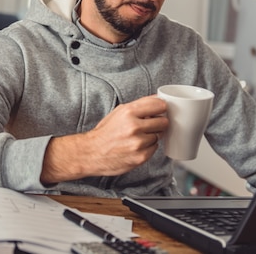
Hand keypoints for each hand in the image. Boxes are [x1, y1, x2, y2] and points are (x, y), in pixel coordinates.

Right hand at [41, 95, 167, 183]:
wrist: (92, 153)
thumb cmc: (105, 132)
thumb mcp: (119, 112)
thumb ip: (139, 105)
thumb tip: (158, 99)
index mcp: (129, 112)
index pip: (159, 105)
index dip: (161, 108)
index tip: (160, 110)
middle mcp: (134, 127)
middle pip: (163, 121)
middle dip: (158, 123)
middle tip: (149, 125)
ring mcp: (138, 143)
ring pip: (159, 136)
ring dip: (152, 136)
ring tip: (138, 137)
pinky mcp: (141, 157)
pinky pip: (154, 148)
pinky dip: (148, 147)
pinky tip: (136, 146)